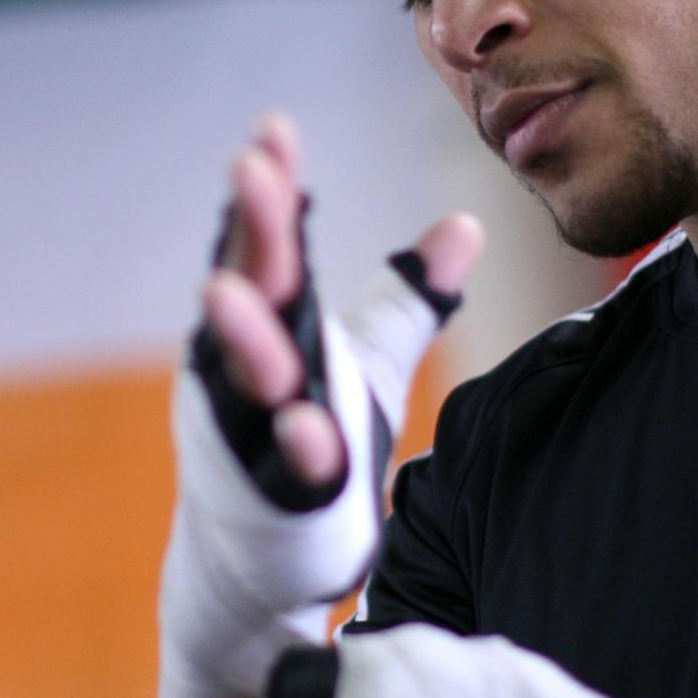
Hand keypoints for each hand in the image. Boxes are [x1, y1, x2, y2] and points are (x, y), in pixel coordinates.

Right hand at [146, 114, 482, 697]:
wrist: (261, 568)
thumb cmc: (304, 449)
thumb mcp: (363, 365)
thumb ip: (407, 300)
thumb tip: (466, 224)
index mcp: (269, 329)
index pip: (270, 245)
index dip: (270, 190)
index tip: (272, 128)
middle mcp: (243, 373)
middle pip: (252, 289)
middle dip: (252, 230)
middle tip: (248, 166)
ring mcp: (246, 436)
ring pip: (243, 380)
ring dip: (240, 336)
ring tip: (231, 289)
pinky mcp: (266, 503)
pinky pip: (277, 473)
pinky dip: (290, 451)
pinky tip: (304, 431)